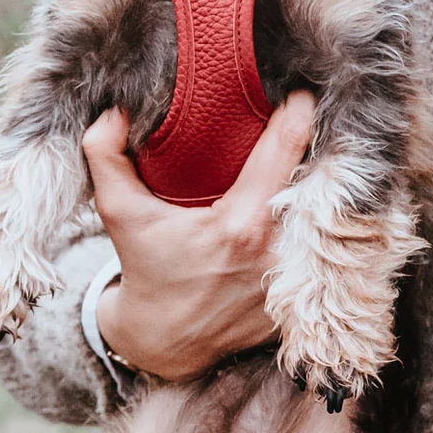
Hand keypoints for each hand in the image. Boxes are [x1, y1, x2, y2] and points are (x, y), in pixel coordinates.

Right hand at [85, 92, 315, 380]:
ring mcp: (297, 274)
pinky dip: (321, 222)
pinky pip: (325, 245)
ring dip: (322, 180)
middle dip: (317, 141)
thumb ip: (106, 157)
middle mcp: (278, 248)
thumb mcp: (120, 214)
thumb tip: (113, 110)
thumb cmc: (147, 269)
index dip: (298, 112)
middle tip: (310, 113)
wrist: (164, 342)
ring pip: (326, 209)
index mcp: (241, 224)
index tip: (299, 90)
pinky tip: (317, 201)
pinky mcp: (308, 292)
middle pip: (318, 174)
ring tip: (317, 151)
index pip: (286, 149)